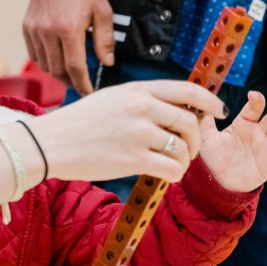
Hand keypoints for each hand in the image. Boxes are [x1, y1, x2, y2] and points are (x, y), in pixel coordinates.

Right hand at [22, 0, 113, 94]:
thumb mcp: (102, 11)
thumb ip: (104, 39)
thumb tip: (106, 63)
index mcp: (69, 29)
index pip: (75, 67)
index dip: (82, 84)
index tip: (89, 92)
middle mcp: (48, 33)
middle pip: (57, 70)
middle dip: (70, 82)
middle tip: (80, 84)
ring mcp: (35, 31)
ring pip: (44, 64)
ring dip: (57, 72)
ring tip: (69, 71)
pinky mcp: (26, 28)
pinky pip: (34, 54)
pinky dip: (45, 60)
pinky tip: (56, 57)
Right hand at [25, 80, 227, 183]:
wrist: (48, 143)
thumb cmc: (77, 123)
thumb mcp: (110, 99)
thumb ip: (141, 100)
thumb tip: (174, 109)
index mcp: (136, 91)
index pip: (187, 90)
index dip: (210, 101)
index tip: (218, 112)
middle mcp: (140, 108)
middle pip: (190, 123)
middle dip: (196, 140)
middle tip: (189, 150)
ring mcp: (137, 134)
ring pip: (183, 148)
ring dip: (184, 160)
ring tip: (174, 165)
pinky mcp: (132, 159)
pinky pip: (172, 168)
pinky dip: (175, 175)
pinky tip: (165, 175)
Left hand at [200, 91, 266, 191]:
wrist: (217, 181)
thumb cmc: (213, 158)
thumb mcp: (206, 139)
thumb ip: (205, 124)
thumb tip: (200, 106)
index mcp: (244, 124)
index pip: (254, 109)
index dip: (256, 101)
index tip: (253, 95)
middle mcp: (258, 133)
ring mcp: (266, 148)